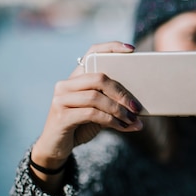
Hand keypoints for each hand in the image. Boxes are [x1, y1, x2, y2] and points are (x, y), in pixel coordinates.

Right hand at [30, 41, 143, 189]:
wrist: (57, 148)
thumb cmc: (81, 125)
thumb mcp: (99, 112)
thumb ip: (113, 105)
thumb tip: (139, 109)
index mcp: (76, 78)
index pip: (92, 53)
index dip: (111, 47)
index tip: (131, 49)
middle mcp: (66, 85)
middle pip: (99, 78)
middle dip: (122, 92)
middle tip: (136, 107)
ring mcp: (61, 99)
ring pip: (96, 97)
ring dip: (119, 110)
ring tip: (132, 119)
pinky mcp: (61, 116)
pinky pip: (92, 114)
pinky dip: (111, 120)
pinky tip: (122, 126)